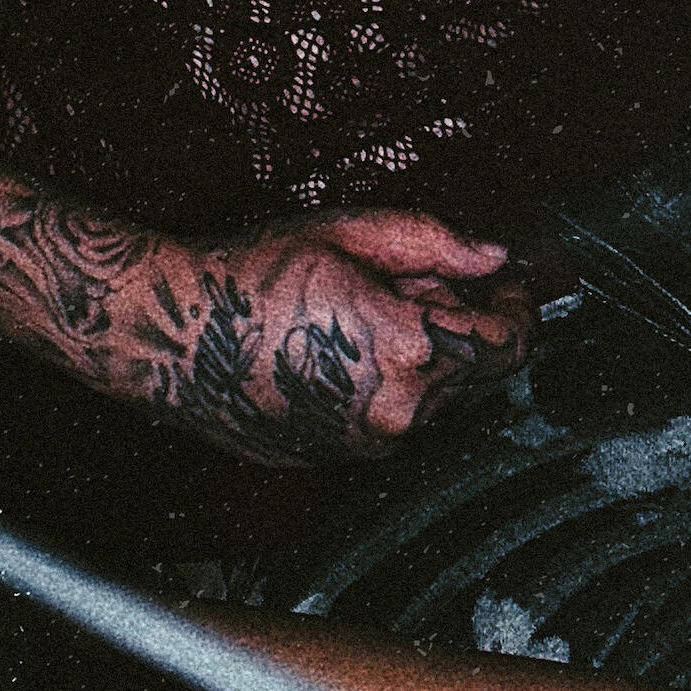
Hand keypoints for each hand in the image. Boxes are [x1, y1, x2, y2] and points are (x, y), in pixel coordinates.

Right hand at [148, 210, 533, 467]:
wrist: (170, 333)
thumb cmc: (246, 277)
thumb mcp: (343, 234)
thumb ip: (432, 243)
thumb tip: (493, 256)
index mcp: (410, 349)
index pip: (512, 344)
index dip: (520, 308)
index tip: (510, 286)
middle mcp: (399, 410)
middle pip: (473, 372)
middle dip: (456, 324)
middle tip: (404, 283)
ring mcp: (367, 441)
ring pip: (430, 398)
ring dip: (418, 359)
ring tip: (352, 315)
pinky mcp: (340, 457)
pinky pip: (386, 419)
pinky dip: (380, 386)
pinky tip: (330, 349)